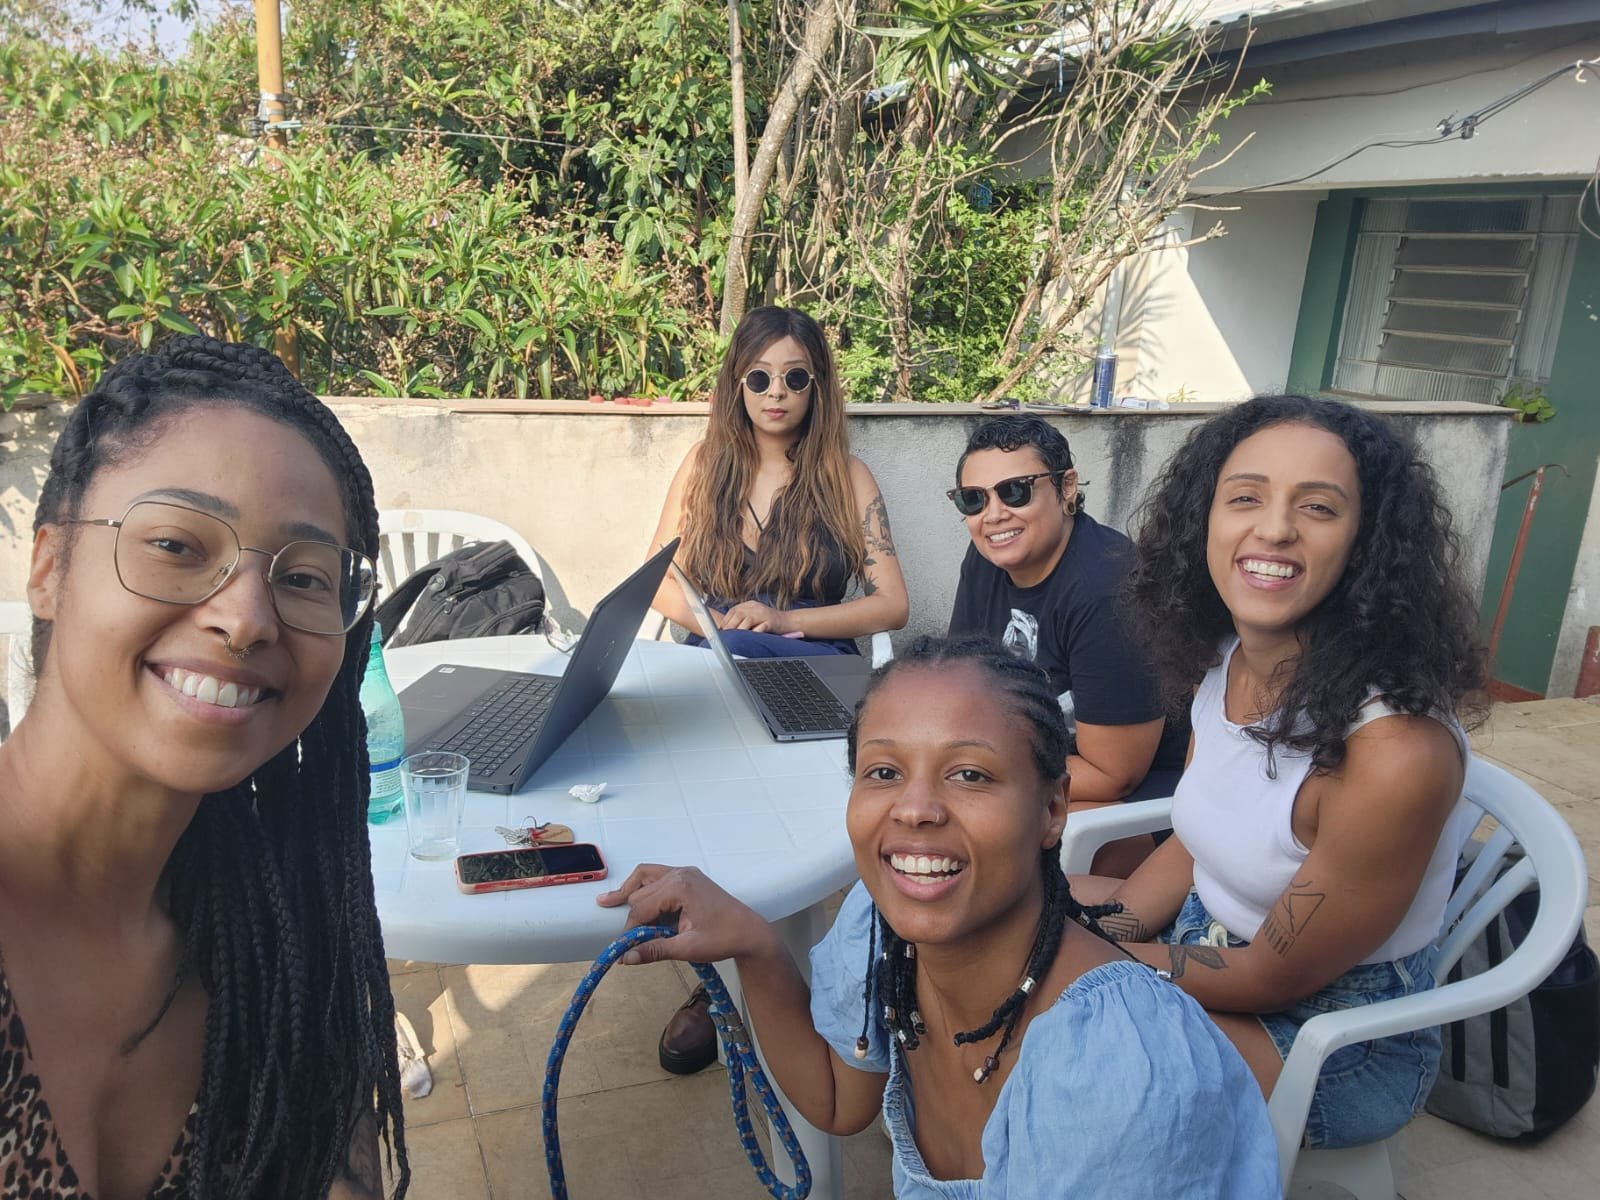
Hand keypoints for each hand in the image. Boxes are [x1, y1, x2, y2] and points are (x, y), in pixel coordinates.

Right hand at [596, 864, 777, 964]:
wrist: (749, 932)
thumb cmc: (723, 939)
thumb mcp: (687, 948)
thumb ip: (655, 950)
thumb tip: (625, 958)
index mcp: (680, 887)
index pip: (641, 908)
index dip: (630, 930)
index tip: (622, 949)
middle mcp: (680, 874)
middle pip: (641, 893)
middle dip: (632, 917)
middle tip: (626, 940)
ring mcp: (685, 873)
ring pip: (645, 877)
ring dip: (631, 892)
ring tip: (608, 902)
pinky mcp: (688, 877)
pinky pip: (657, 876)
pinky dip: (644, 887)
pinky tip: (634, 897)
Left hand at [721, 600, 792, 633]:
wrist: (788, 622)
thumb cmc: (769, 622)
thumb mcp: (754, 617)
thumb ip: (742, 619)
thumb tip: (726, 628)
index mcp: (750, 605)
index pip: (734, 610)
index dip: (726, 620)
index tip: (720, 629)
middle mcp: (756, 607)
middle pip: (739, 614)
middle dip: (730, 625)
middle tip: (724, 635)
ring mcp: (764, 613)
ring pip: (748, 619)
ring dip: (739, 629)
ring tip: (734, 637)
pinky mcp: (771, 621)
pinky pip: (761, 627)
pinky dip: (754, 632)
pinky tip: (748, 638)